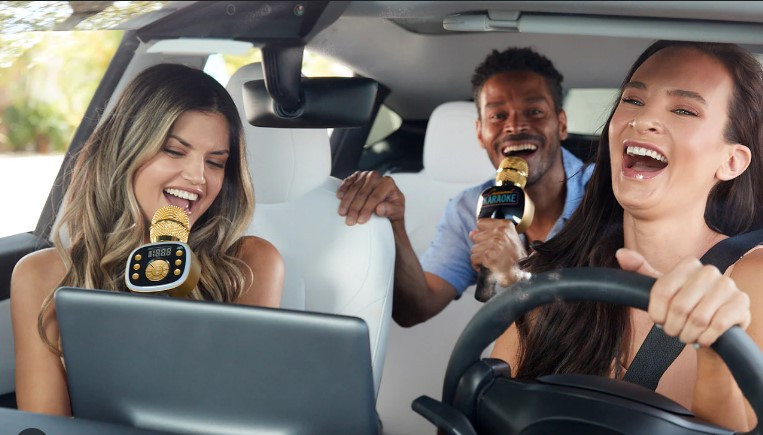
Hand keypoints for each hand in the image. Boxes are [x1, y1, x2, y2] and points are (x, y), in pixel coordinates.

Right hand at [337, 171, 404, 225]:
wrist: (386, 205)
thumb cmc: (392, 210)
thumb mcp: (396, 214)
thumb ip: (391, 211)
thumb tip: (380, 209)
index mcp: (388, 183)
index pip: (375, 197)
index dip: (367, 209)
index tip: (360, 221)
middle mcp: (377, 177)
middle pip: (363, 192)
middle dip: (355, 208)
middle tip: (350, 221)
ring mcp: (366, 175)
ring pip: (354, 188)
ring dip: (347, 201)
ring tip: (342, 213)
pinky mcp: (357, 176)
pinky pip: (348, 181)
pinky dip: (343, 189)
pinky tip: (339, 197)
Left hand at [469, 219, 527, 285]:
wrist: (522, 275)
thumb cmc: (515, 258)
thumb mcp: (507, 239)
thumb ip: (489, 232)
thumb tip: (472, 233)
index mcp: (506, 225)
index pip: (480, 223)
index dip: (484, 233)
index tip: (492, 241)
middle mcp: (500, 232)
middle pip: (476, 237)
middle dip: (482, 247)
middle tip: (494, 254)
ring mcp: (494, 244)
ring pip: (474, 249)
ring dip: (480, 257)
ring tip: (492, 260)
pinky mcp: (488, 256)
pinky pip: (474, 258)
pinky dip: (478, 264)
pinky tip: (488, 266)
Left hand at [616, 248, 750, 346]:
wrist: (715, 326)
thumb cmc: (685, 305)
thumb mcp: (662, 290)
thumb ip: (641, 272)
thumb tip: (620, 253)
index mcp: (688, 264)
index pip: (661, 291)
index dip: (657, 313)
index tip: (659, 320)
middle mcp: (710, 271)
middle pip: (679, 307)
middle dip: (672, 327)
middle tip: (673, 332)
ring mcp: (728, 286)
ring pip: (697, 318)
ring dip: (688, 334)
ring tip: (687, 336)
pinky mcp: (741, 304)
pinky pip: (717, 326)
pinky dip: (705, 338)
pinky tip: (703, 339)